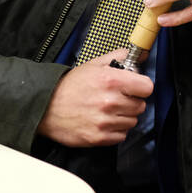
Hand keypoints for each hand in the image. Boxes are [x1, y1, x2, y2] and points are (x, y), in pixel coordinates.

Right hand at [36, 47, 153, 147]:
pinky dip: (115, 130)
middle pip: (140, 105)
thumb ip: (118, 57)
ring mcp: (104, 121)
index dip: (142, 87)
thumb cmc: (68, 87)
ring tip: (108, 110)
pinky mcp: (98, 138)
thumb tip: (138, 54)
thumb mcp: (93, 65)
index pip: (147, 87)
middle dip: (131, 101)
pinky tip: (104, 122)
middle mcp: (110, 102)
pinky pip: (121, 135)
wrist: (45, 107)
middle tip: (117, 99)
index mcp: (110, 80)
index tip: (136, 87)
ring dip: (123, 116)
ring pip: (132, 121)